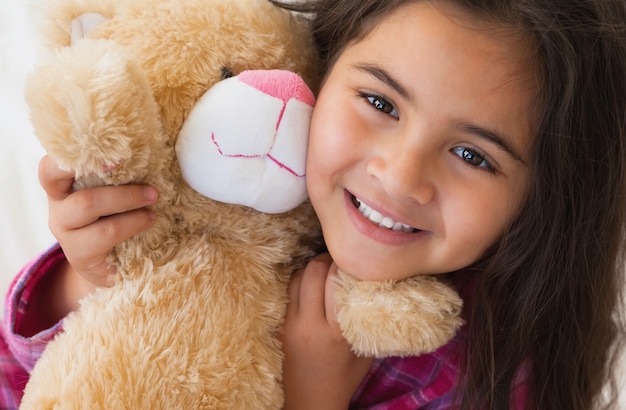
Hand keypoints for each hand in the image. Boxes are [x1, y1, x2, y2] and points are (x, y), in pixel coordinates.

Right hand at [39, 155, 158, 286]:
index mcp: (62, 188)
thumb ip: (117, 174)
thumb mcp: (111, 192)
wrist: (114, 264)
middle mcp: (59, 211)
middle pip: (82, 197)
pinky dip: (133, 225)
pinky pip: (106, 235)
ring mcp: (67, 236)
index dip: (75, 160)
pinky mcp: (80, 257)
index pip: (50, 168)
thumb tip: (148, 149)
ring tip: (153, 208)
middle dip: (123, 193)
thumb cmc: (114, 217)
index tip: (115, 157)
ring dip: (130, 207)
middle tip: (153, 192)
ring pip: (92, 212)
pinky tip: (149, 221)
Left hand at [282, 254, 373, 409]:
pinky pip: (290, 291)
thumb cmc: (345, 378)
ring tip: (326, 269)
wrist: (311, 403)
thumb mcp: (366, 351)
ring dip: (311, 268)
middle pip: (313, 272)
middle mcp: (310, 325)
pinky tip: (313, 284)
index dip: (346, 264)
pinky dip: (301, 282)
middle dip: (326, 259)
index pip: (336, 281)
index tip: (356, 259)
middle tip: (339, 259)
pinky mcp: (281, 325)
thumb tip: (382, 288)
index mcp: (335, 332)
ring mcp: (291, 324)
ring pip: (297, 277)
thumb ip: (371, 320)